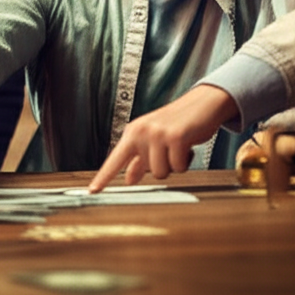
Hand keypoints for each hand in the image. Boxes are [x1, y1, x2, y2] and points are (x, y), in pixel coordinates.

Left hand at [89, 84, 238, 191]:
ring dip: (175, 165)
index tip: (92, 191)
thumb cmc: (177, 124)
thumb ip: (140, 159)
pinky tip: (188, 145)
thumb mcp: (154, 140)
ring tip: (179, 146)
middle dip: (163, 165)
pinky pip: (179, 167)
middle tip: (171, 148)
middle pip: (148, 172)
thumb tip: (129, 179)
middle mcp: (141, 132)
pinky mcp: (175, 137)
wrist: (202, 103)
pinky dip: (187, 161)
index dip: (104, 177)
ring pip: (162, 172)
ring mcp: (157, 133)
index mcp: (133, 132)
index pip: (115, 159)